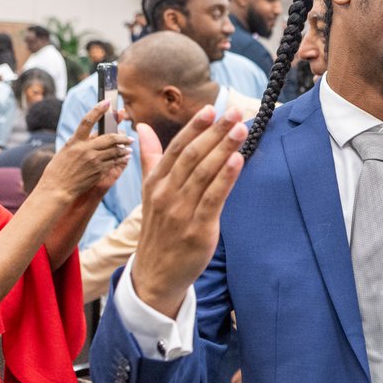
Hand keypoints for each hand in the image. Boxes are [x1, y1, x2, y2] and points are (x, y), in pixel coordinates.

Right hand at [36, 100, 130, 201]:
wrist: (57, 189)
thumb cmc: (59, 169)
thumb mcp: (67, 151)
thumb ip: (81, 142)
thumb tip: (97, 133)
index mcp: (74, 142)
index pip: (87, 121)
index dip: (98, 109)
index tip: (107, 101)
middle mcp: (85, 149)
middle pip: (110, 137)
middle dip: (122, 136)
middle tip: (128, 136)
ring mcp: (94, 161)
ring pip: (115, 150)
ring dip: (124, 147)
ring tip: (128, 146)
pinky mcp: (100, 171)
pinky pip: (115, 162)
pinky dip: (121, 158)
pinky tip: (125, 156)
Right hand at [130, 106, 245, 317]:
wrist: (155, 274)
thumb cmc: (159, 229)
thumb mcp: (150, 192)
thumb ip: (150, 158)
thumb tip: (141, 127)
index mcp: (155, 182)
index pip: (176, 148)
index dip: (195, 127)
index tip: (212, 108)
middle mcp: (166, 194)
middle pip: (192, 156)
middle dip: (214, 132)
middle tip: (234, 112)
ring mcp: (181, 211)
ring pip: (204, 173)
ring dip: (223, 148)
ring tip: (240, 129)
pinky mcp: (197, 229)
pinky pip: (213, 198)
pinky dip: (225, 178)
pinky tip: (238, 161)